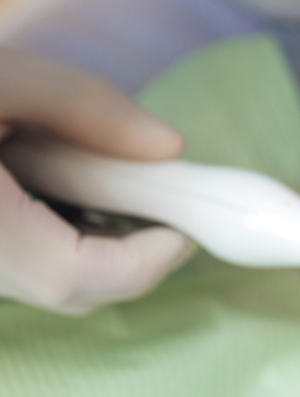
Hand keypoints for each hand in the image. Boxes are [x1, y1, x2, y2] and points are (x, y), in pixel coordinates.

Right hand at [0, 46, 193, 313]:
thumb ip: (86, 107)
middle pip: (67, 289)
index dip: (145, 261)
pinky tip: (49, 180)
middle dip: (129, 254)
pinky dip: (53, 231)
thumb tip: (167, 147)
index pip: (75, 277)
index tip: (185, 227)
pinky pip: (15, 262)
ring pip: (41, 280)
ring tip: (100, 179)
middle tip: (160, 202)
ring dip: (93, 241)